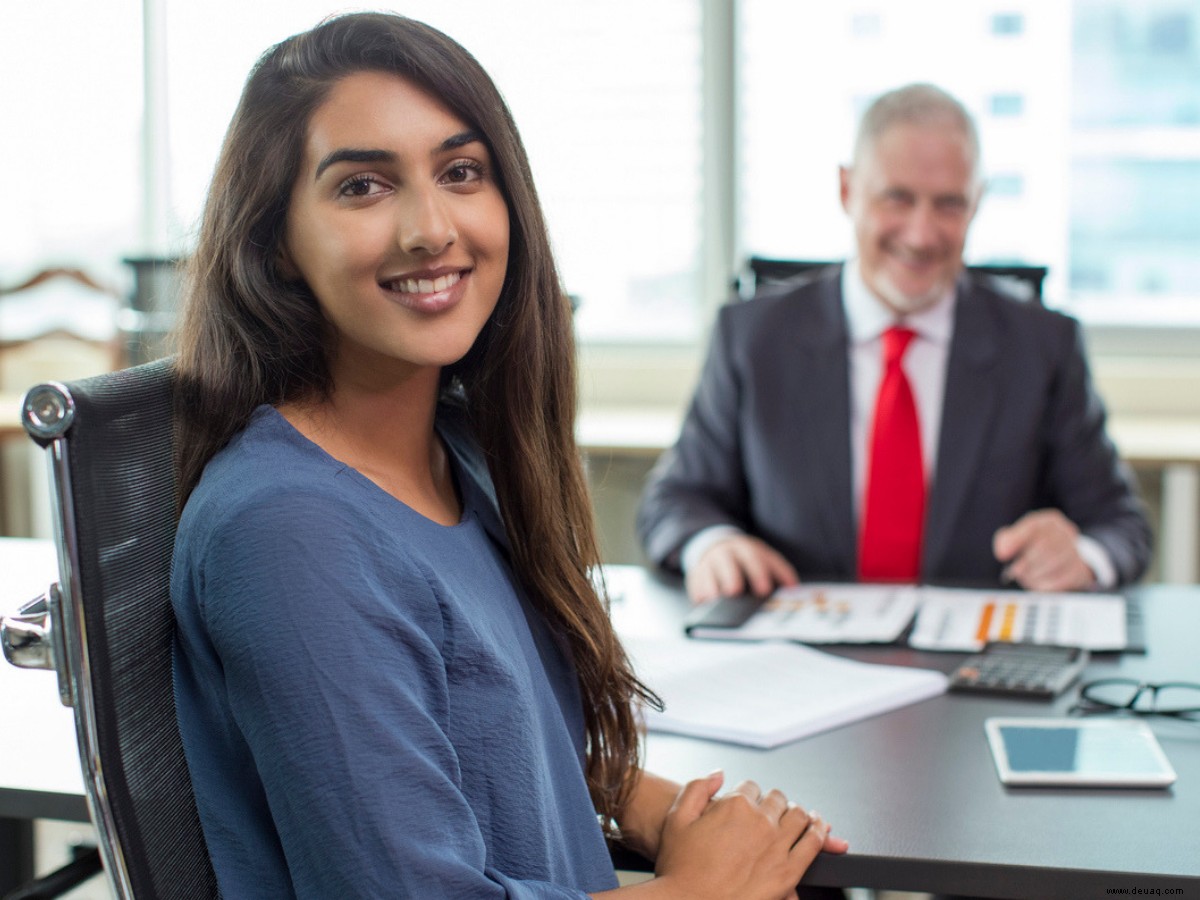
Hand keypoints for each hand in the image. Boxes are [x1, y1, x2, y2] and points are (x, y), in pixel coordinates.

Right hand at [650, 771, 847, 899]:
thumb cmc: (680, 867)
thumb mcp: (677, 819)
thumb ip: (697, 788)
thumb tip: (718, 774)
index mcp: (734, 806)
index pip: (752, 786)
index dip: (747, 794)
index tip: (746, 804)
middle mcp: (759, 822)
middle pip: (777, 799)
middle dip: (772, 802)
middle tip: (767, 812)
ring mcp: (777, 846)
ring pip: (799, 816)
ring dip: (797, 812)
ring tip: (797, 816)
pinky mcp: (788, 872)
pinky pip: (812, 844)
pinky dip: (819, 832)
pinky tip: (818, 829)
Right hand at [686, 536, 798, 603]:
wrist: (716, 545)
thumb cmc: (746, 558)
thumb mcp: (764, 557)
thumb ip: (780, 571)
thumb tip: (793, 588)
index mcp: (744, 548)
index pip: (752, 558)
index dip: (758, 573)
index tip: (764, 590)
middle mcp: (723, 554)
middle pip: (726, 563)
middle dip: (730, 577)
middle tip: (734, 592)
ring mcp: (707, 564)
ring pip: (706, 573)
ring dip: (710, 587)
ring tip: (716, 600)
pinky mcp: (694, 575)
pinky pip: (694, 585)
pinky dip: (698, 594)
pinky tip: (703, 603)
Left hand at [993, 509, 1095, 591]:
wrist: (1065, 561)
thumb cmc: (1036, 547)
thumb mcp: (1019, 537)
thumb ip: (1007, 540)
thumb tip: (1002, 552)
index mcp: (1049, 522)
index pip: (1033, 527)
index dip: (1015, 540)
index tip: (1001, 555)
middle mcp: (1066, 533)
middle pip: (1045, 547)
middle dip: (1026, 562)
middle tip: (1015, 571)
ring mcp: (1076, 551)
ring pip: (1054, 564)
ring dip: (1033, 575)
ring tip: (1025, 577)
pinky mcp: (1080, 571)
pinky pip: (1062, 580)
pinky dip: (1045, 585)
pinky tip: (1037, 584)